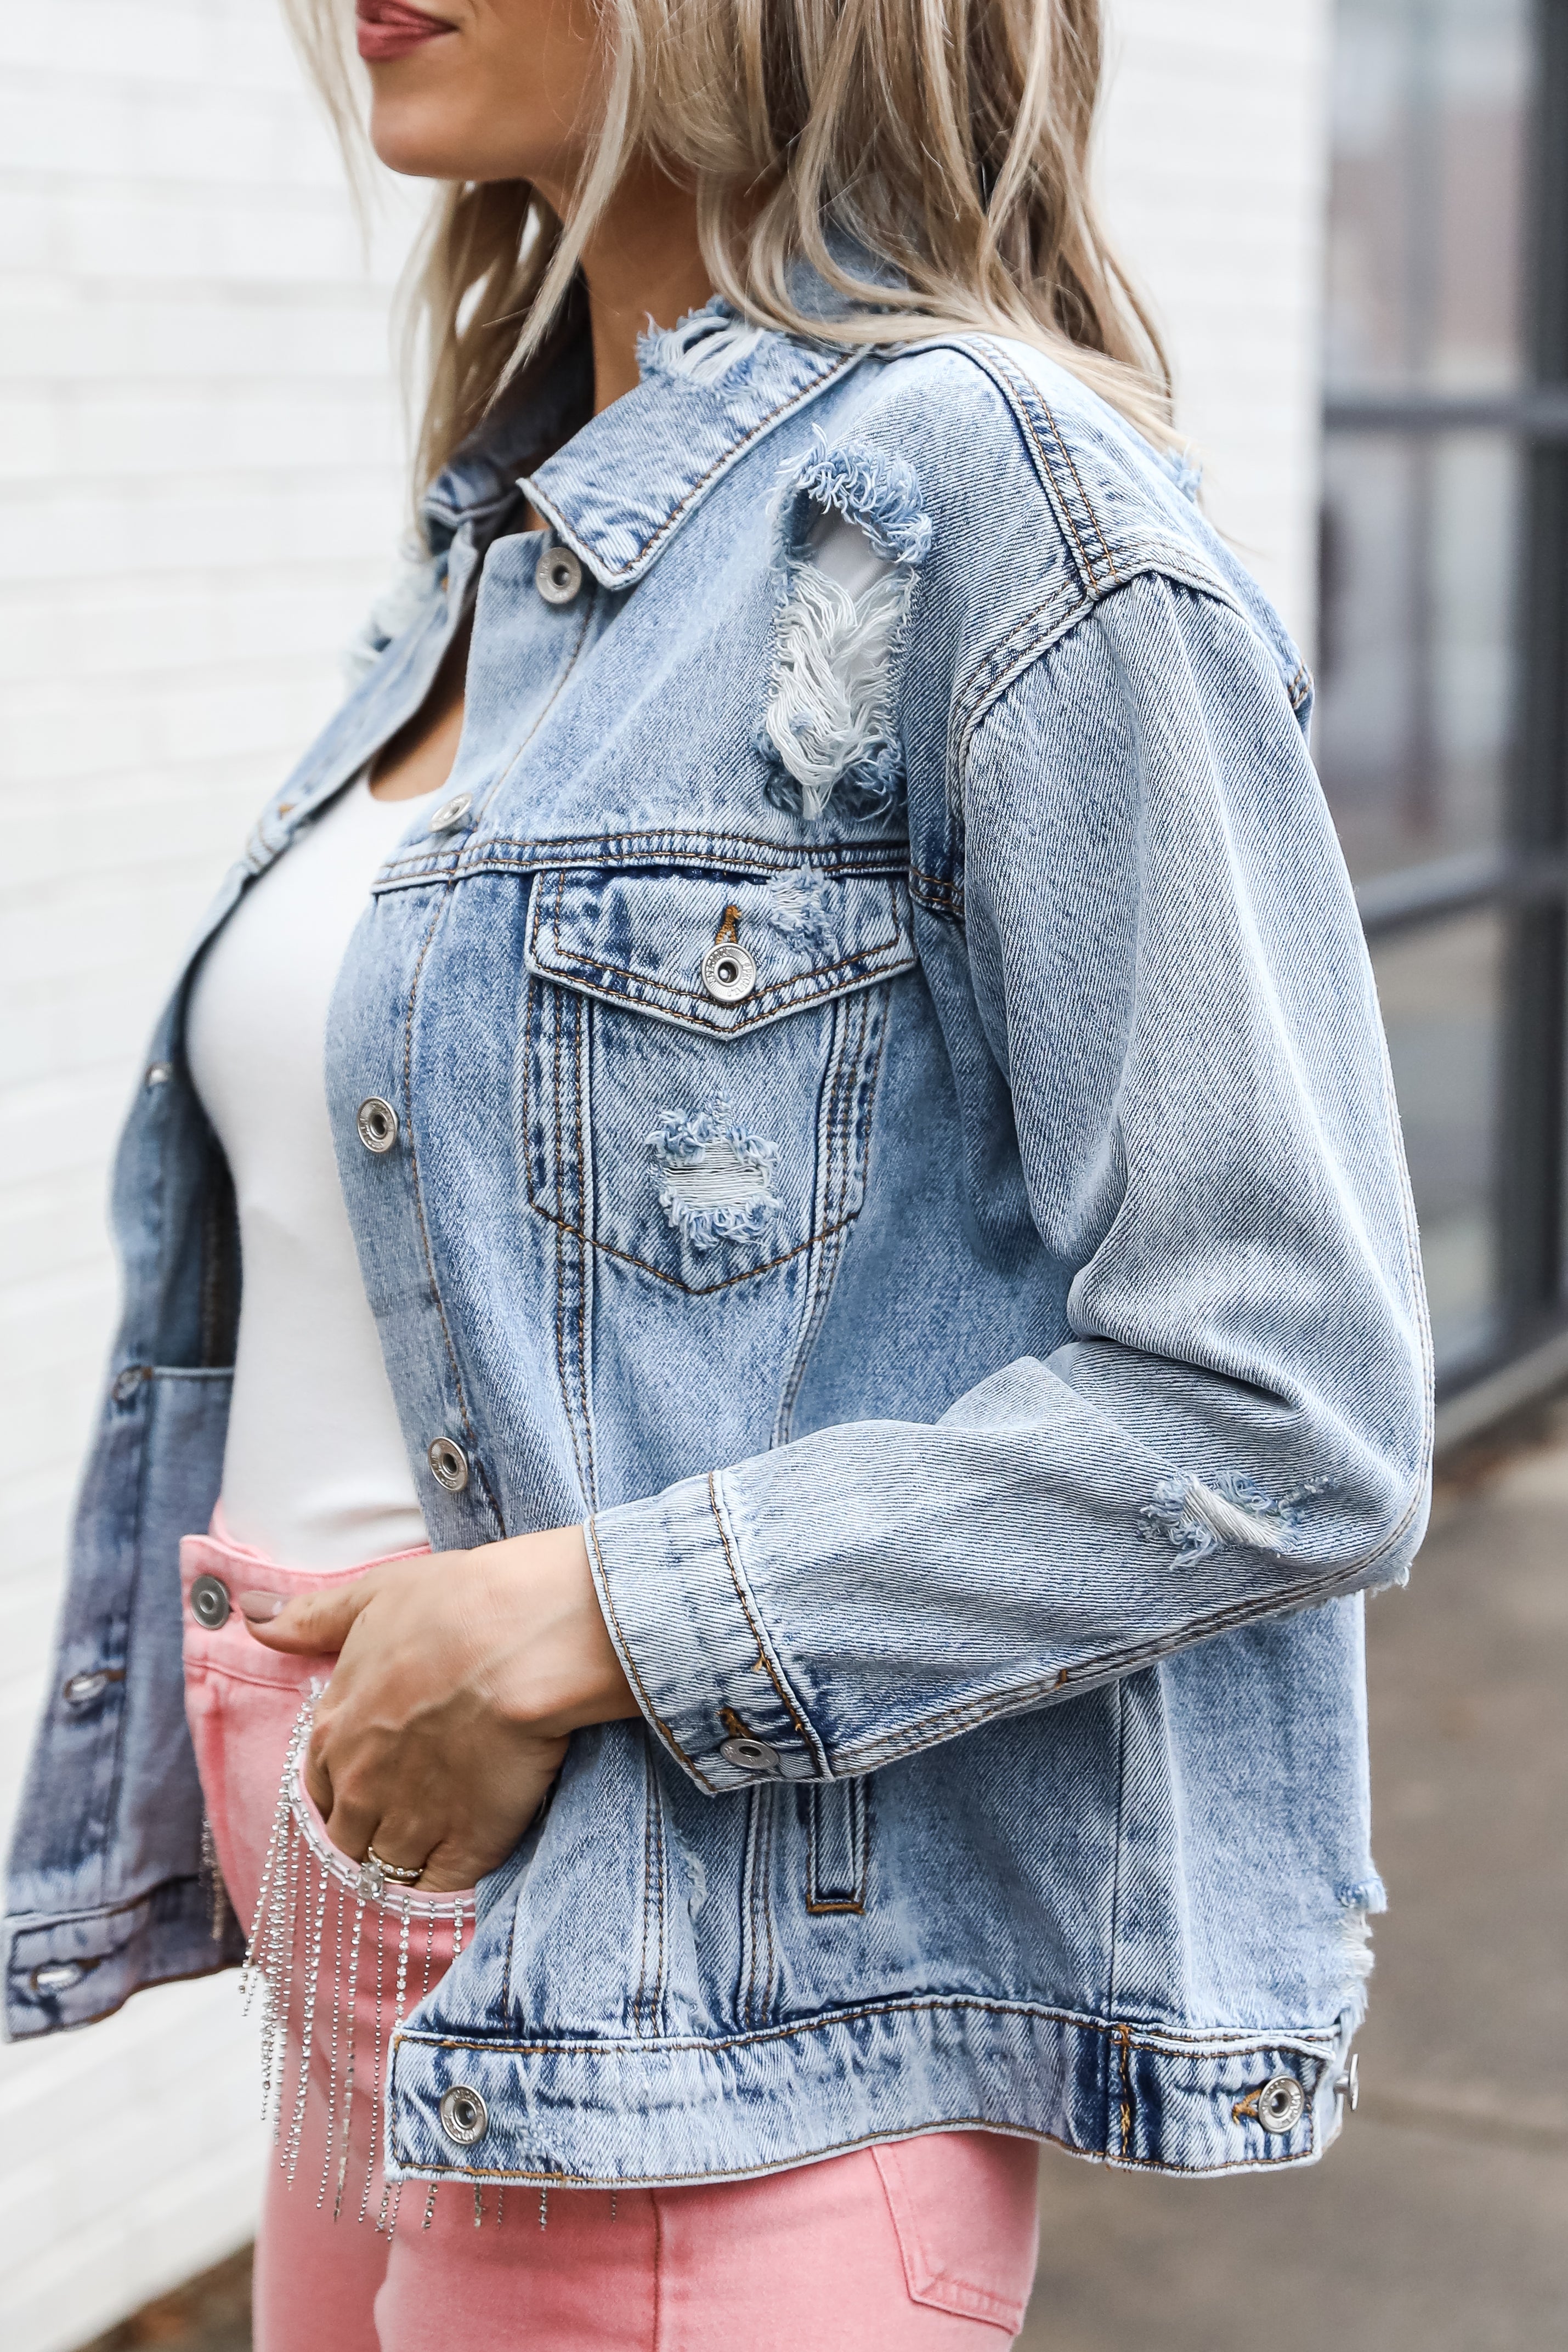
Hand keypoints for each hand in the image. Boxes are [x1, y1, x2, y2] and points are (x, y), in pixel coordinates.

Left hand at [240, 1525, 637, 1891]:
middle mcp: (359, 1787)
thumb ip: (310, 1618)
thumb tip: (252, 1614)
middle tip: (410, 1808)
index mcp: (333, 1732)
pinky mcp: (465, 1846)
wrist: (523, 1639)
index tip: (374, 1774)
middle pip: (347, 1836)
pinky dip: (438, 1884)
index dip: (344, 1784)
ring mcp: (409, 1822)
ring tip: (436, 1836)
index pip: (319, 1786)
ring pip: (386, 1868)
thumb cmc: (454, 1606)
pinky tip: (456, 1863)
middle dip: (369, 1828)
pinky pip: (435, 1890)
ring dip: (402, 1858)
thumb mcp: (371, 1596)